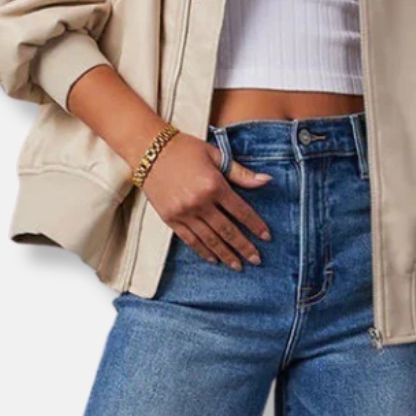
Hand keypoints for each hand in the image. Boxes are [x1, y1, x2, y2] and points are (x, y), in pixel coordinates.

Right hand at [139, 131, 272, 269]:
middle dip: (244, 247)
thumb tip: (267, 180)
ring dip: (226, 254)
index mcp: (214, 185)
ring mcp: (184, 213)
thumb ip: (241, 173)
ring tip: (238, 265)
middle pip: (227, 231)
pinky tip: (214, 259)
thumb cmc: (185, 149)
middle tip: (257, 260)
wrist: (149, 149)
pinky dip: (203, 251)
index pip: (241, 211)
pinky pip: (190, 240)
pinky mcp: (170, 218)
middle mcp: (200, 202)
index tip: (266, 237)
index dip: (255, 226)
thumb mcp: (216, 155)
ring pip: (210, 240)